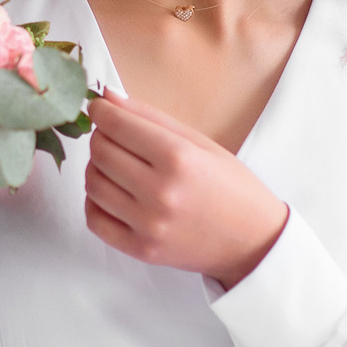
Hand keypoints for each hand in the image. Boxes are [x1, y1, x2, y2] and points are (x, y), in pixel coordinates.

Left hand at [83, 91, 289, 285]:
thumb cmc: (231, 186)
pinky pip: (95, 220)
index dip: (101, 111)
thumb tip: (108, 96)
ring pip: (93, 184)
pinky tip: (112, 192)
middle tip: (112, 135)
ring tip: (115, 164)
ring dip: (96, 168)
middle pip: (101, 153)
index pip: (117, 126)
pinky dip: (94, 202)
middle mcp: (160, 192)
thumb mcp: (200, 142)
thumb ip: (151, 118)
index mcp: (178, 158)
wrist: (253, 241)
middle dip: (100, 137)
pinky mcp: (141, 250)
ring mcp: (148, 225)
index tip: (100, 107)